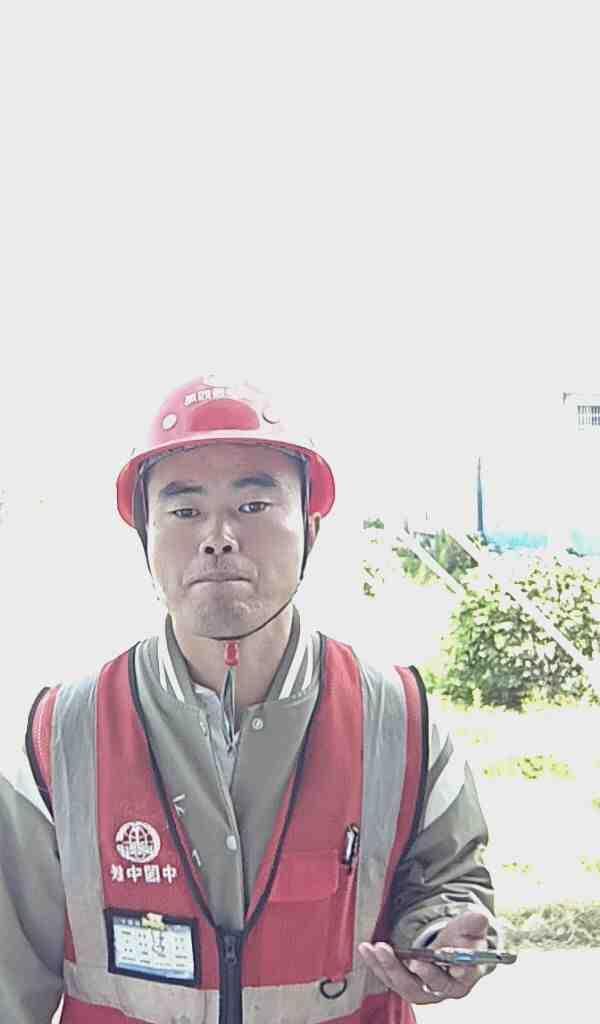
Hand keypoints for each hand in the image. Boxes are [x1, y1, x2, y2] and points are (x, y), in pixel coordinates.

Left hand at [358, 910, 489, 1004]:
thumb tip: (480, 917)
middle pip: (429, 986)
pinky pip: (388, 978)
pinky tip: (366, 949)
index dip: (456, 970)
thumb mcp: (469, 929)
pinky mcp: (404, 983)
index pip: (459, 978)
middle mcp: (442, 989)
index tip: (451, 962)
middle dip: (419, 972)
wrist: (447, 947)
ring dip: (389, 967)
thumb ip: (472, 923)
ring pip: (405, 984)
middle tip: (412, 959)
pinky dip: (376, 964)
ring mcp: (421, 988)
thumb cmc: (461, 941)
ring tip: (377, 948)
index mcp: (463, 978)